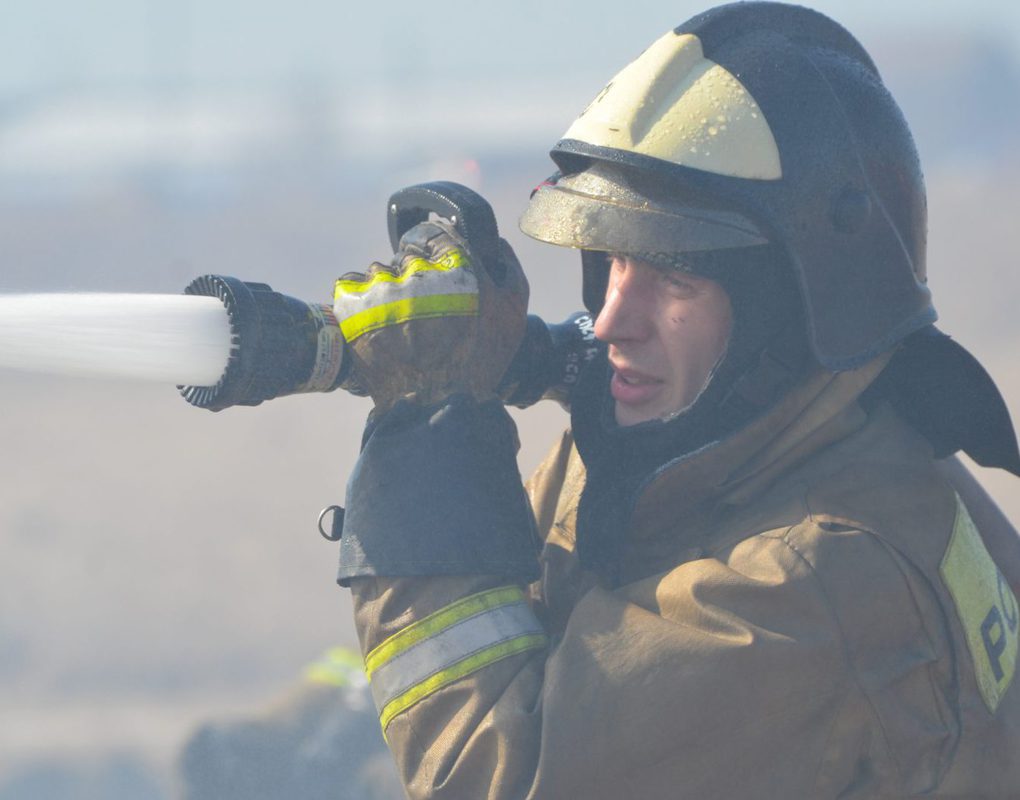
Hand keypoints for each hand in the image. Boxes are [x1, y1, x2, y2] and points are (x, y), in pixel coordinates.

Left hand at [333, 219, 528, 410]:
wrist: (435, 410)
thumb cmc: (478, 365)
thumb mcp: (513, 316)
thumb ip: (511, 271)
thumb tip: (497, 246)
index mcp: (457, 267)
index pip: (435, 233)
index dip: (435, 249)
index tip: (434, 267)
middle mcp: (417, 274)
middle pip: (406, 254)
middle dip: (412, 275)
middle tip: (420, 307)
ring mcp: (382, 291)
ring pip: (378, 270)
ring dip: (385, 288)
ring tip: (396, 320)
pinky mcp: (354, 310)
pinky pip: (349, 285)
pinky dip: (359, 299)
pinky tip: (374, 322)